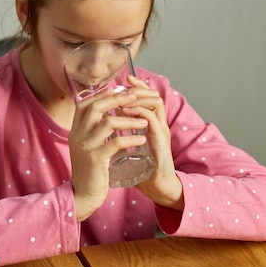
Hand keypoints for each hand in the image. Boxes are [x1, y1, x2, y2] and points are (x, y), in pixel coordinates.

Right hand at [69, 88, 148, 220]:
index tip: (116, 89)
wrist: (83, 195)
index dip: (100, 94)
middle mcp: (77, 135)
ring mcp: (86, 147)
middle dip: (116, 99)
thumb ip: (93, 131)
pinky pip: (115, 143)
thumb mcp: (86, 146)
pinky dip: (131, 138)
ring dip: (128, 119)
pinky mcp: (96, 159)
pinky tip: (141, 138)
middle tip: (134, 97)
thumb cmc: (89, 170)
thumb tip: (108, 115)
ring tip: (144, 121)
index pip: (84, 104)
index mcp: (75, 130)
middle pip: (95, 107)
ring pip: (107, 123)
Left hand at [122, 75, 183, 210]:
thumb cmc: (144, 169)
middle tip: (124, 84)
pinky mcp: (160, 140)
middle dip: (138, 87)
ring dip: (138, 97)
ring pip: (155, 102)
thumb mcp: (131, 147)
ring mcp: (161, 131)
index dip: (138, 86)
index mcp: (153, 124)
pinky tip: (125, 111)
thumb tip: (104, 127)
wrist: (158, 188)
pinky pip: (152, 118)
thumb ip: (122, 135)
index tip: (124, 79)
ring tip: (122, 96)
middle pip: (154, 94)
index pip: (149, 97)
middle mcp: (159, 124)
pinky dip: (138, 112)